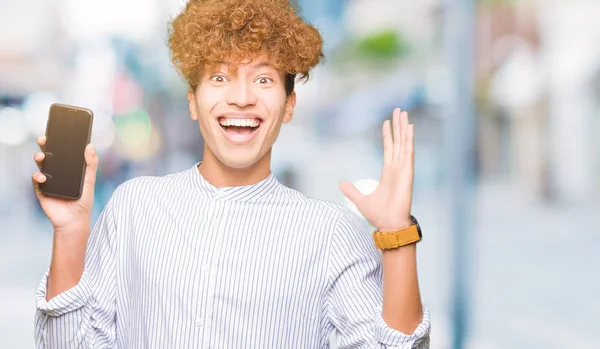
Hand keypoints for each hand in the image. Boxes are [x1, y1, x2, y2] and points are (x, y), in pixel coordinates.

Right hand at [32, 135, 98, 232]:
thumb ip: (91, 164)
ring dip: (39, 158)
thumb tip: (90, 146)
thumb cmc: (83, 200)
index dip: (59, 140)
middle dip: (45, 144)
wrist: (74, 220)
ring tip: (42, 156)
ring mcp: (48, 179)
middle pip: (49, 154)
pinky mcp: (41, 189)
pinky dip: (38, 176)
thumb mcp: (90, 180)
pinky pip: (36, 179)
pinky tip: (43, 177)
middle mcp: (57, 171)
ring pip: (40, 164)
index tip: (58, 130)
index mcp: (68, 167)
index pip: (62, 151)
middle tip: (45, 139)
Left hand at [340, 108, 413, 231]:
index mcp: (388, 173)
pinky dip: (409, 140)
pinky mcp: (407, 173)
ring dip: (404, 128)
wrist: (389, 225)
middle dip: (398, 126)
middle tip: (398, 110)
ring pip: (404, 144)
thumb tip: (341, 184)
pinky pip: (409, 153)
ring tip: (403, 114)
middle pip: (398, 142)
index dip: (388, 135)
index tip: (387, 122)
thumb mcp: (360, 200)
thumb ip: (352, 190)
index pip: (389, 149)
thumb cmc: (379, 215)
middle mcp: (397, 168)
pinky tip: (410, 128)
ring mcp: (404, 170)